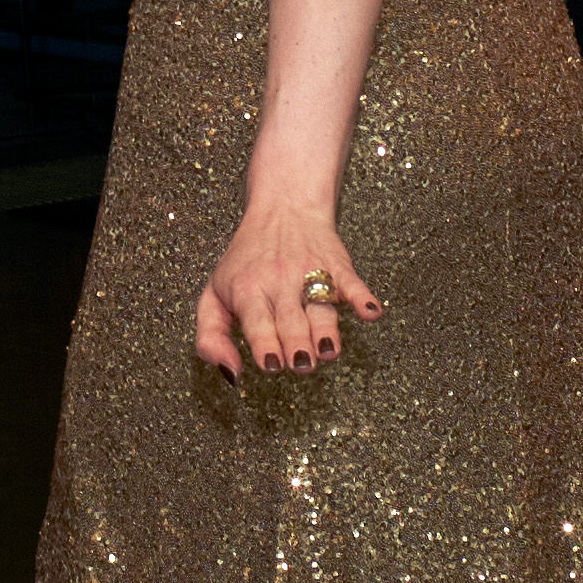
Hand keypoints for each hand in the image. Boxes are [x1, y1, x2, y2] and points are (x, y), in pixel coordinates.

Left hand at [194, 200, 382, 379]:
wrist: (282, 208)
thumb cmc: (247, 261)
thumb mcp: (215, 294)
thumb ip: (211, 337)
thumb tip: (231, 374)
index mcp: (248, 291)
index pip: (257, 322)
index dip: (265, 344)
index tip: (272, 365)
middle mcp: (279, 282)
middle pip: (291, 320)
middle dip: (297, 345)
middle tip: (301, 363)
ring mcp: (310, 273)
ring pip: (320, 307)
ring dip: (326, 329)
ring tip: (328, 349)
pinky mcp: (338, 266)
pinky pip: (352, 283)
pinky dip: (363, 297)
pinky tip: (371, 311)